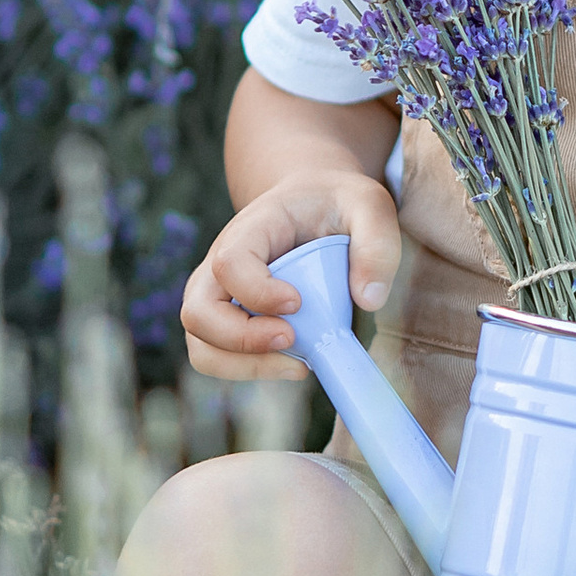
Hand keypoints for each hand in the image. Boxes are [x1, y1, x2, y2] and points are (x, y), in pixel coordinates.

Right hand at [180, 171, 403, 382]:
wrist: (312, 204)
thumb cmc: (337, 204)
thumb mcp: (369, 205)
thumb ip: (377, 244)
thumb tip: (369, 300)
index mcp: (250, 229)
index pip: (230, 263)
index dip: (257, 291)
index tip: (298, 303)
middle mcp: (219, 263)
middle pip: (199, 312)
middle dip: (241, 340)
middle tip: (291, 340)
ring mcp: (217, 295)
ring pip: (200, 345)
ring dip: (244, 365)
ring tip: (297, 364)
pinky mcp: (226, 321)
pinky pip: (217, 358)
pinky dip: (249, 371)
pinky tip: (294, 363)